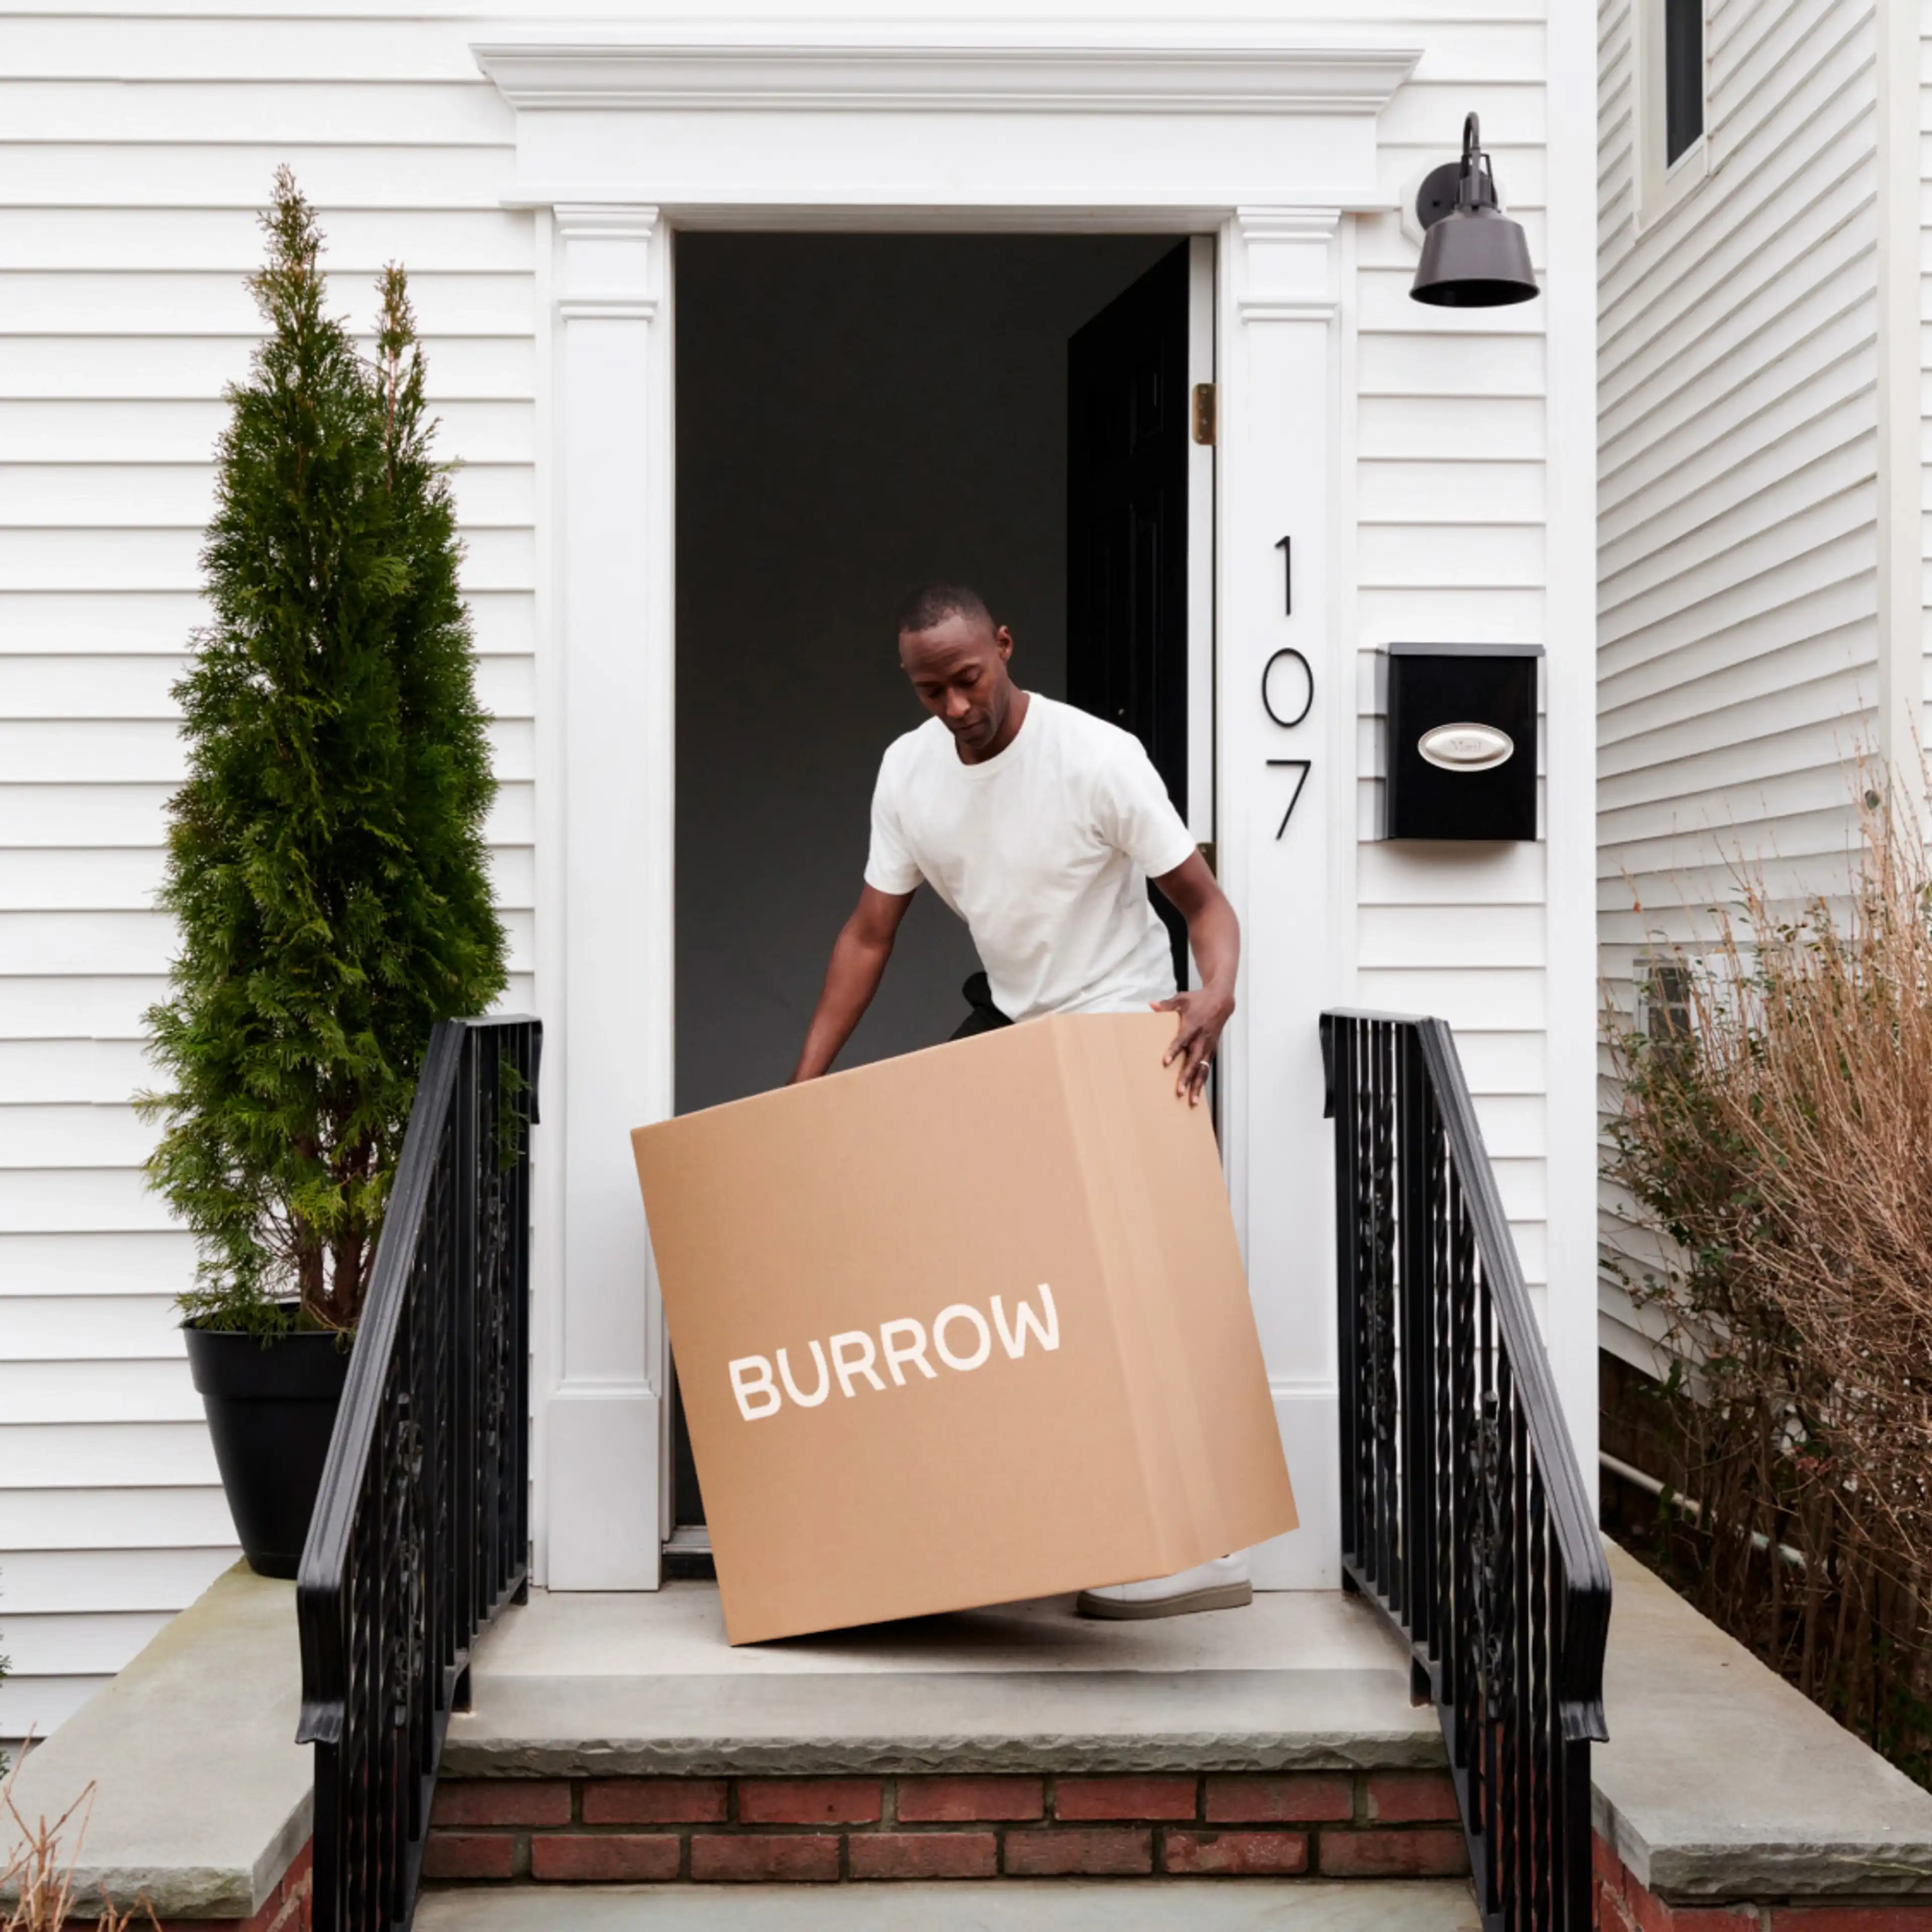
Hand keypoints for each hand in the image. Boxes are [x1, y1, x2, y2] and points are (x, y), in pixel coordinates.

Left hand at [1152, 985, 1233, 1104]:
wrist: (1222, 1002)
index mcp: (1193, 1025)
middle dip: (1187, 1076)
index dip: (1174, 1050)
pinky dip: (1202, 1081)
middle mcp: (1202, 1039)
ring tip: (1192, 1101)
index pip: (1182, 1040)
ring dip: (1197, 1085)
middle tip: (1178, 1090)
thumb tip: (1151, 1005)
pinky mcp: (1211, 1051)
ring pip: (1203, 1069)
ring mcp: (1208, 1047)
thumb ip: (1167, 1005)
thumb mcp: (1182, 998)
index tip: (1165, 1061)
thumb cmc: (1199, 1000)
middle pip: (1194, 1060)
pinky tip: (1197, 1094)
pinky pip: (1207, 1069)